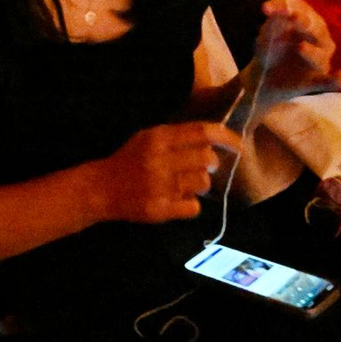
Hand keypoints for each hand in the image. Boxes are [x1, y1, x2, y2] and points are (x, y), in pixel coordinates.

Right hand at [95, 122, 242, 223]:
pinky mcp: (160, 209)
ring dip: (199, 184)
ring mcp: (160, 185)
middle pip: (207, 158)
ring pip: (202, 182)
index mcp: (158, 137)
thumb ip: (177, 136)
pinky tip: (176, 200)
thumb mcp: (148, 138)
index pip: (201, 132)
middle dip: (210, 163)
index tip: (238, 145)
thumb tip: (214, 138)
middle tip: (203, 166)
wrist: (102, 188)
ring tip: (185, 184)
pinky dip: (189, 204)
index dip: (225, 137)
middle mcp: (160, 159)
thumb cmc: (129, 160)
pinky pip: (193, 206)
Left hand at [252, 0, 340, 104]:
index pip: (300, 9)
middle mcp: (317, 37)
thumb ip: (272, 26)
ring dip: (312, 51)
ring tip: (300, 47)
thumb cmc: (270, 51)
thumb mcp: (265, 36)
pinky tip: (339, 75)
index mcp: (305, 21)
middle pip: (317, 28)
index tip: (266, 9)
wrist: (265, 78)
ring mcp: (320, 59)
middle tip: (294, 17)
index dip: (285, 7)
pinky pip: (330, 82)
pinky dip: (335, 80)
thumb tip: (272, 12)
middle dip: (305, 23)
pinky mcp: (317, 80)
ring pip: (321, 54)